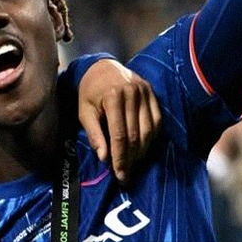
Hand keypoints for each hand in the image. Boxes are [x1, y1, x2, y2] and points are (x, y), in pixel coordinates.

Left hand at [77, 58, 162, 184]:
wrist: (102, 67)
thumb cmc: (90, 91)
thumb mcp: (84, 110)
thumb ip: (93, 133)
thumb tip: (103, 157)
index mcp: (112, 96)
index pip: (120, 134)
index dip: (120, 157)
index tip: (119, 175)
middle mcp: (132, 93)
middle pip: (136, 135)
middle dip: (131, 158)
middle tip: (126, 175)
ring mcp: (145, 92)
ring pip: (149, 130)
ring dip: (142, 151)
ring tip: (133, 164)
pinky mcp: (153, 93)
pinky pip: (157, 121)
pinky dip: (152, 138)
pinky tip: (144, 148)